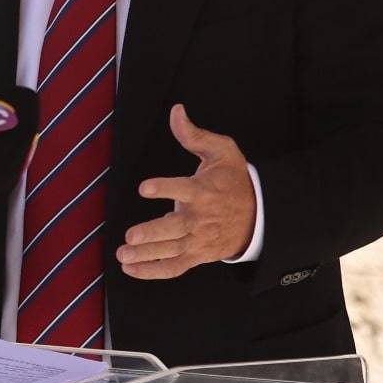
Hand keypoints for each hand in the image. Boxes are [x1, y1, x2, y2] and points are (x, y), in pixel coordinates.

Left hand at [117, 104, 255, 279]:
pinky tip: (130, 270)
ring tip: (123, 255)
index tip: (145, 187)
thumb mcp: (222, 151)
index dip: (164, 188)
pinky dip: (153, 271)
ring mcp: (199, 240)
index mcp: (205, 190)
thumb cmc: (234, 180)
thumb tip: (176, 111)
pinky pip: (174, 267)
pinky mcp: (197, 255)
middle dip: (152, 233)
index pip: (183, 189)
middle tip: (130, 235)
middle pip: (175, 228)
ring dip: (146, 255)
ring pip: (171, 251)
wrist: (260, 216)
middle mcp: (201, 218)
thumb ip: (194, 134)